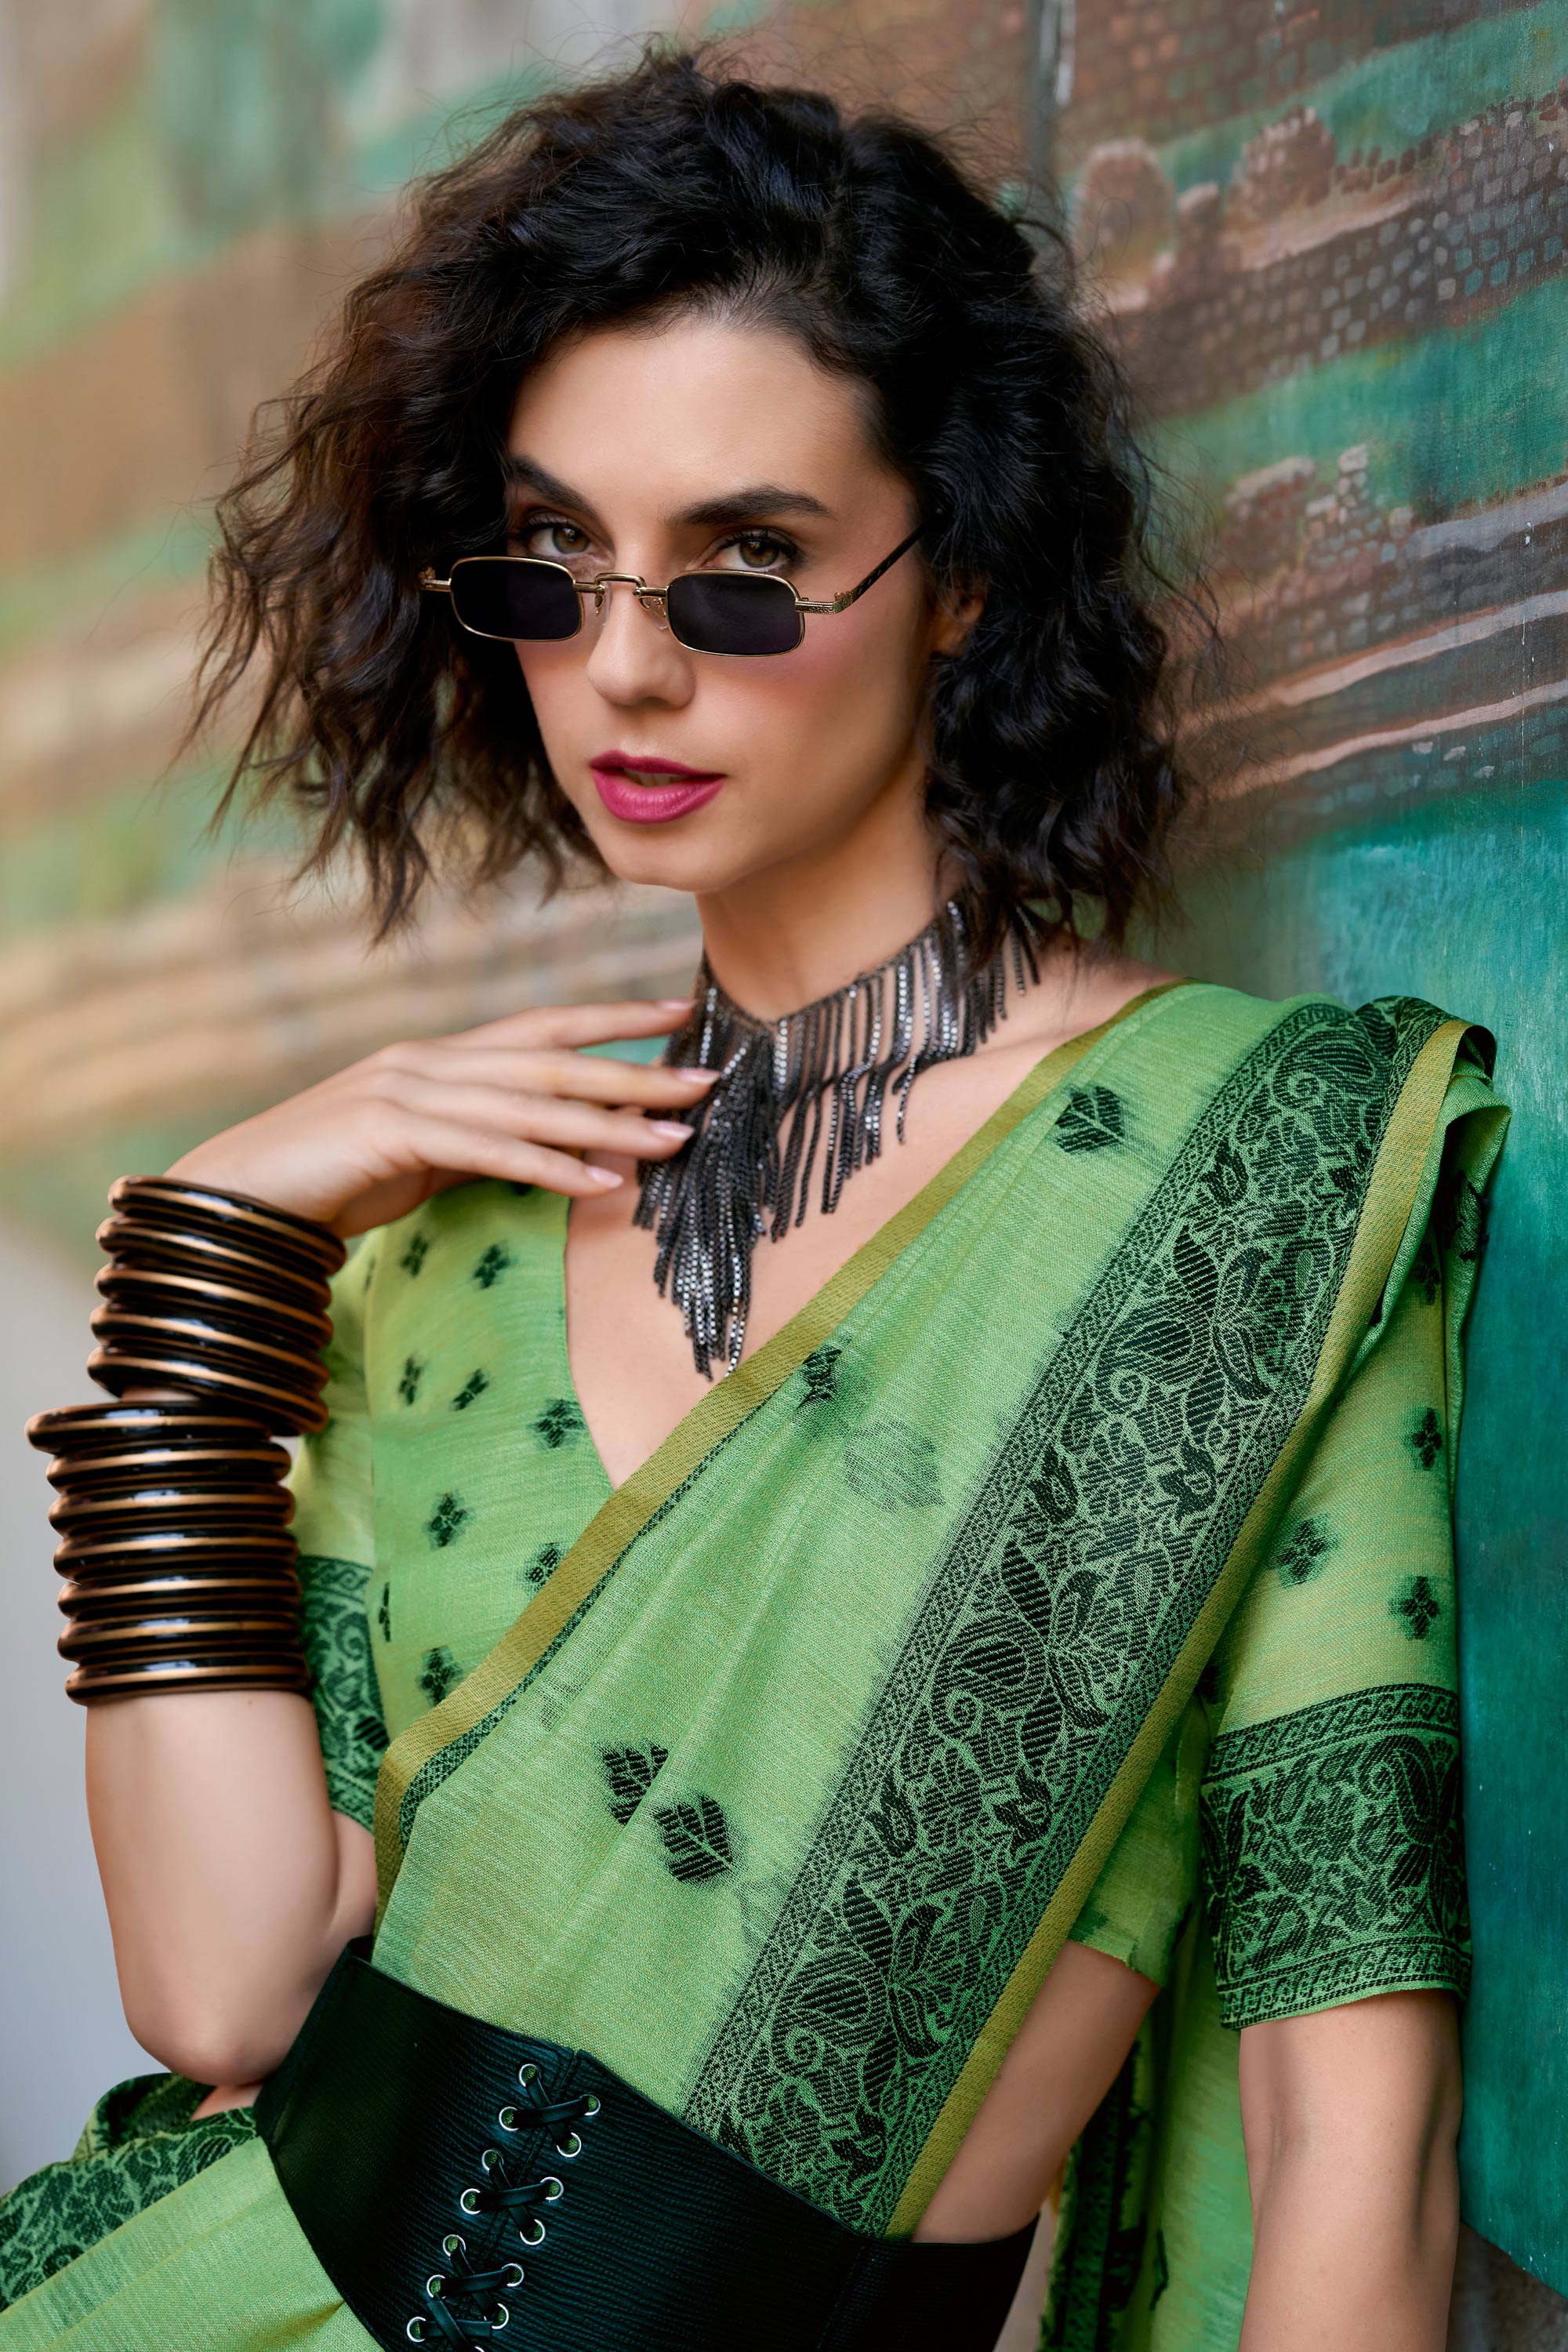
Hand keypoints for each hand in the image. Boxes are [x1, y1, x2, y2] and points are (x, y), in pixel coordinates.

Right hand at [164, 998, 713, 1234]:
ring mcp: (406, 1092)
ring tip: (672, 1142)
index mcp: (439, 1056)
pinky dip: (548, 1165)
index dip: (612, 1016)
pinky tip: (598, 1183)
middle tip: (704, 1082)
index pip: (540, 1026)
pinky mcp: (389, 1134)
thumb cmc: (334, 1179)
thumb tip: (564, 1153)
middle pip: (550, 1061)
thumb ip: (483, 1141)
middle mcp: (428, 1060)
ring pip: (528, 1105)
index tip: (681, 1015)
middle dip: (633, 1072)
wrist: (239, 1195)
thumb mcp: (423, 1154)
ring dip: (607, 1126)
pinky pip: (487, 1150)